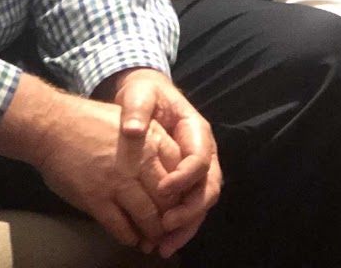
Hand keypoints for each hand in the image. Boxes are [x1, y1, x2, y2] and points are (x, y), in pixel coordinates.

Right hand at [0, 74, 187, 251]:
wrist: (52, 125)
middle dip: (171, 220)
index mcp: (152, 139)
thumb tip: (170, 173)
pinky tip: (131, 239)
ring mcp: (118, 181)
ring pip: (148, 217)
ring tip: (152, 241)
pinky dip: (129, 237)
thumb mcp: (132, 121)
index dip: (182, 194)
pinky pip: (120, 226)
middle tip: (169, 230)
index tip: (178, 204)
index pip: (181, 173)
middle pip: (168, 199)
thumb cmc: (91, 122)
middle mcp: (139, 161)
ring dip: (152, 234)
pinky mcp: (97, 198)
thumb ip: (153, 144)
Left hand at [95, 67, 221, 256]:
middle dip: (190, 212)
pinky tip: (161, 242)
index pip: (199, 159)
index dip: (184, 177)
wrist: (144, 97)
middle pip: (208, 188)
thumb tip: (132, 130)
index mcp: (196, 131)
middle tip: (165, 226)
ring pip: (201, 204)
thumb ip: (137, 109)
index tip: (161, 190)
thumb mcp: (139, 94)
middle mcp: (204, 154)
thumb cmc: (145, 94)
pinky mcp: (185, 183)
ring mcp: (196, 171)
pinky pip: (188, 208)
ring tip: (164, 246)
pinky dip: (178, 228)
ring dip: (186, 227)